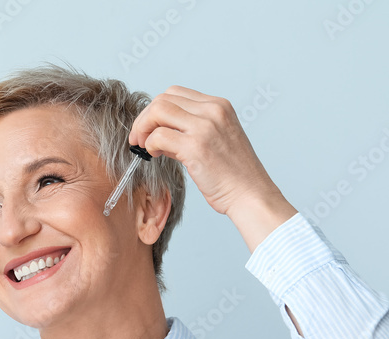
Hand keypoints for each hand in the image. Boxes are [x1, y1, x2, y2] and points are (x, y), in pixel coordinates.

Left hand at [129, 85, 294, 225]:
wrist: (250, 194)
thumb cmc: (233, 174)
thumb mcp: (215, 140)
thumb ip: (189, 130)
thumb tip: (159, 132)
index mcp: (219, 106)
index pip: (175, 93)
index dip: (155, 109)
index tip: (149, 127)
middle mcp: (213, 111)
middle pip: (163, 99)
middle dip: (144, 118)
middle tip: (139, 138)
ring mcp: (205, 127)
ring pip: (158, 111)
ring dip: (143, 129)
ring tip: (145, 147)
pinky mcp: (196, 147)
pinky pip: (158, 136)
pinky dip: (150, 145)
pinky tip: (155, 155)